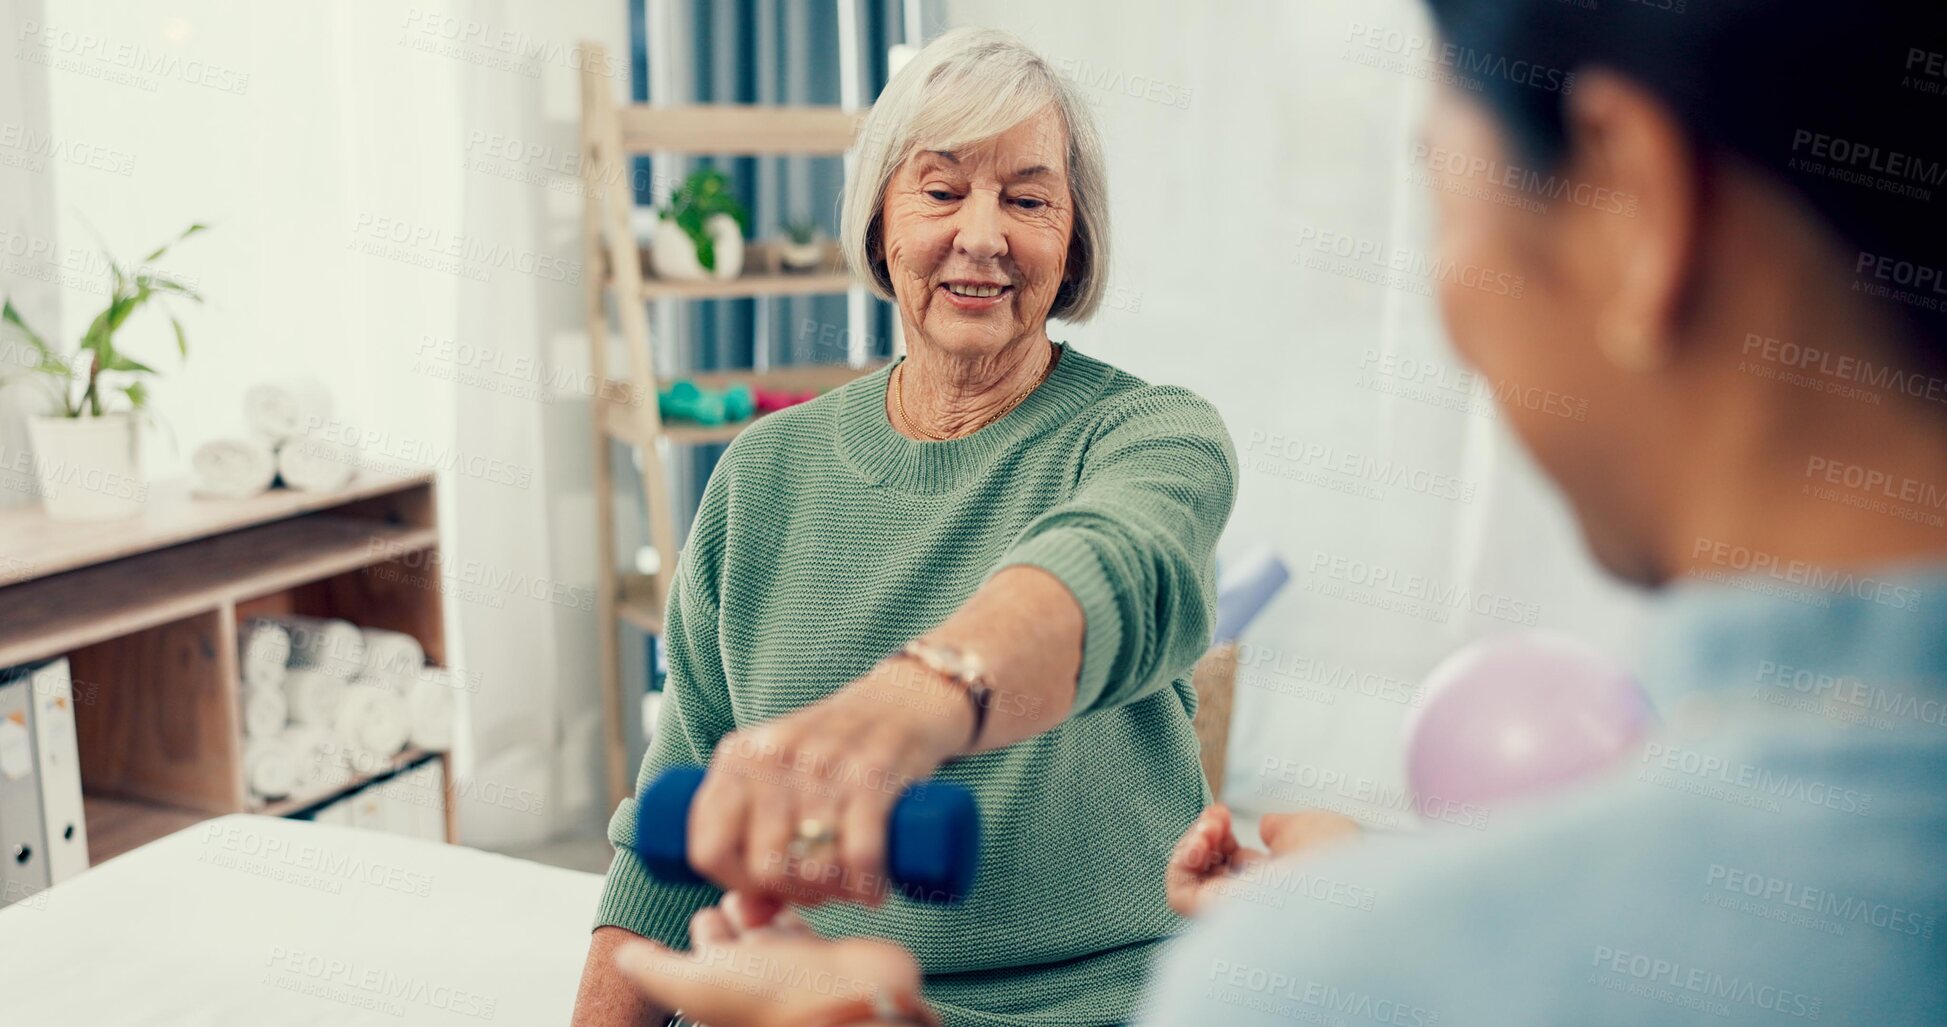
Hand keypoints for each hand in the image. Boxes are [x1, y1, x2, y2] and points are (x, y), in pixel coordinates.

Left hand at [613, 891, 923, 1026]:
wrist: (852, 1002)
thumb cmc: (774, 998)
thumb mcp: (696, 984)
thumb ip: (654, 969)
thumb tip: (623, 955)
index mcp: (720, 980)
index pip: (706, 933)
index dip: (706, 915)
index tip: (715, 901)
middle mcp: (755, 968)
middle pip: (739, 919)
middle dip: (738, 894)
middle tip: (746, 877)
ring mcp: (792, 955)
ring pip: (772, 910)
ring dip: (769, 889)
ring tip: (774, 875)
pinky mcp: (826, 945)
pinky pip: (807, 911)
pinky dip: (803, 895)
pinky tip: (802, 882)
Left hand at [689, 658, 973, 905]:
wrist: (902, 700)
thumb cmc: (831, 752)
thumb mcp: (778, 775)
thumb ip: (754, 839)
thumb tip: (748, 917)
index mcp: (737, 759)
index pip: (707, 847)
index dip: (733, 885)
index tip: (763, 888)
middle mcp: (774, 757)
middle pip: (764, 867)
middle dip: (794, 894)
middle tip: (819, 891)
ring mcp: (824, 763)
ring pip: (814, 867)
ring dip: (837, 894)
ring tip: (850, 889)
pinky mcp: (875, 772)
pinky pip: (860, 853)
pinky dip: (867, 885)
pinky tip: (873, 891)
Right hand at [1165, 805, 1364, 916]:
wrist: (1350, 885)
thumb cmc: (1342, 859)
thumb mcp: (1311, 827)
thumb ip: (1282, 827)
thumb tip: (1265, 828)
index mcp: (1279, 884)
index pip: (1234, 863)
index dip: (1222, 833)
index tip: (1225, 812)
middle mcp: (1256, 902)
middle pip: (1210, 870)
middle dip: (1205, 835)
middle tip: (1217, 817)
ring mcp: (1237, 912)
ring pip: (1191, 883)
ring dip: (1191, 844)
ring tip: (1209, 827)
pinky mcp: (1220, 918)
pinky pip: (1180, 896)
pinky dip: (1181, 863)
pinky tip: (1200, 842)